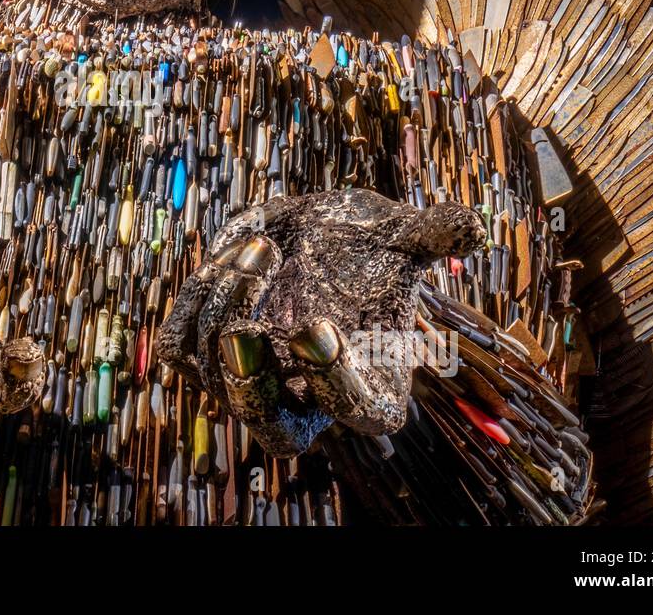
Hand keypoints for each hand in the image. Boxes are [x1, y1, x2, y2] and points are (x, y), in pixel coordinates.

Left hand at [158, 188, 484, 455]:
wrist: (314, 235)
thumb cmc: (367, 248)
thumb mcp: (403, 236)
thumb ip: (435, 233)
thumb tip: (471, 224)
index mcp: (370, 388)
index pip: (358, 412)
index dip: (335, 381)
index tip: (316, 327)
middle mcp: (306, 400)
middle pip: (271, 429)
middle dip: (250, 382)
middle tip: (243, 328)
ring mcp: (249, 384)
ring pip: (216, 375)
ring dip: (229, 308)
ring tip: (262, 246)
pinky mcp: (205, 354)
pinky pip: (181, 347)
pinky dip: (197, 303)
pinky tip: (229, 256)